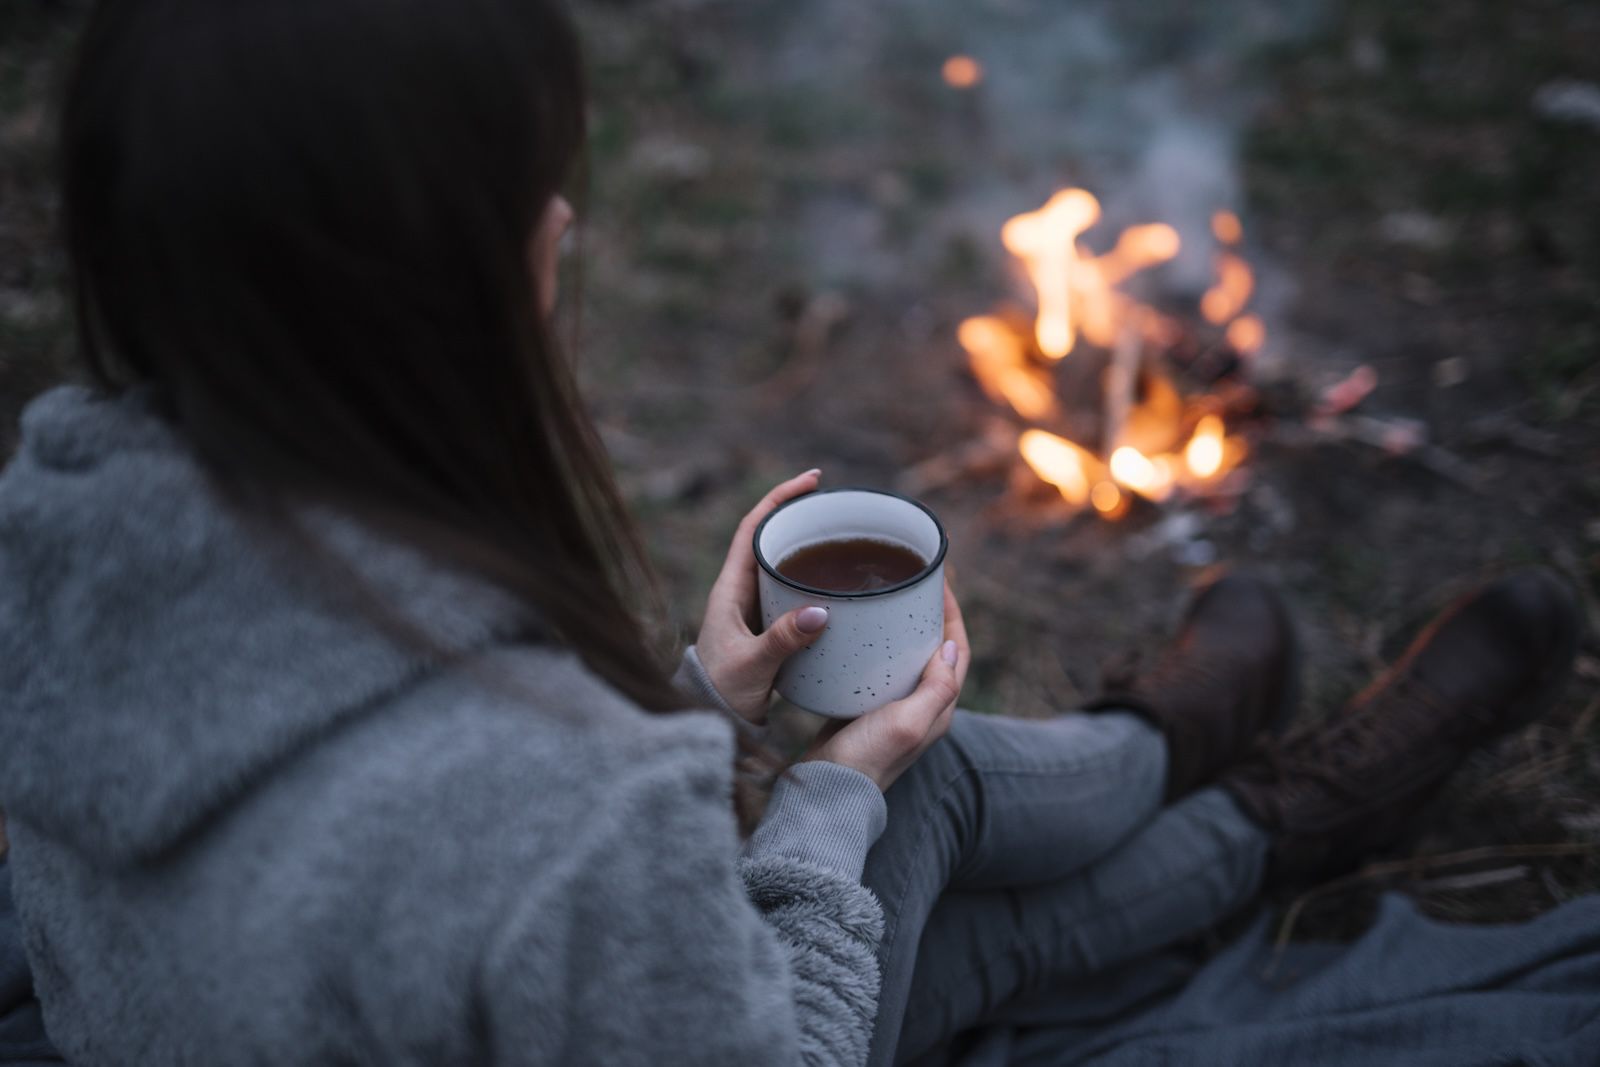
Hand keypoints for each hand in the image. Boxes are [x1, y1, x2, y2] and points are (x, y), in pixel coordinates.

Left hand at [695, 470, 829, 722]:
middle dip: (801, 515)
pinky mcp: (769, 626)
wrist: (710, 722)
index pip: (753, 527)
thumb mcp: (752, 666)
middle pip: (771, 537)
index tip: (811, 480)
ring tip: (846, 536)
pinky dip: (815, 579)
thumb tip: (820, 612)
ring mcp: (755, 608)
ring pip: (784, 563)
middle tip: (838, 504)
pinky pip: (793, 590)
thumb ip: (782, 641)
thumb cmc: (722, 694)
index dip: (779, 498)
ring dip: (810, 547)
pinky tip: (841, 584)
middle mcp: (741, 591)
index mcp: (730, 588)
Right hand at [806, 581, 968, 790]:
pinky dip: (875, 644)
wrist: (829, 789)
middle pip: (935, 650)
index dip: (954, 616)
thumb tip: (950, 648)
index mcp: (938, 708)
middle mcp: (921, 707)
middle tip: (915, 583)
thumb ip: (936, 689)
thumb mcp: (908, 723)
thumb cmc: (868, 759)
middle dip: (930, 616)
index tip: (940, 583)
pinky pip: (878, 667)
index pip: (958, 652)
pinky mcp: (865, 707)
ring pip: (906, 657)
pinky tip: (858, 630)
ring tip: (889, 598)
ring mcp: (893, 707)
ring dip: (904, 628)